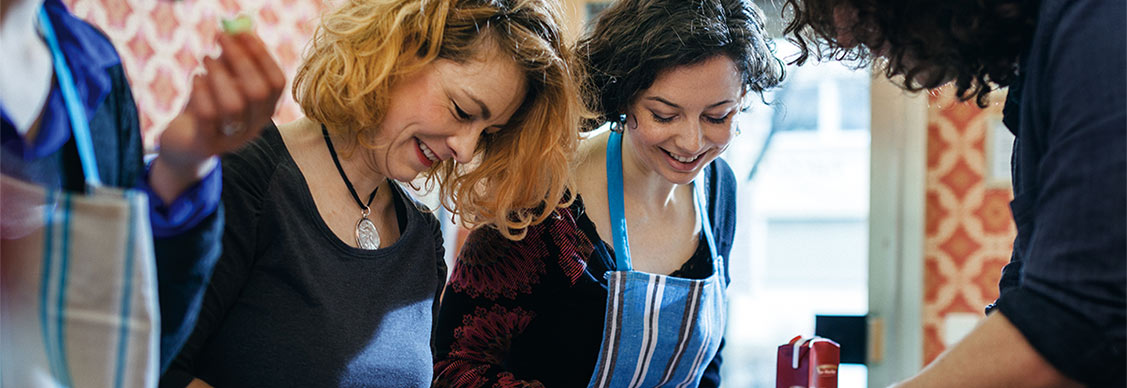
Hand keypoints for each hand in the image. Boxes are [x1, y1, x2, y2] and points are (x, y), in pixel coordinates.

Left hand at [150, 31, 285, 202]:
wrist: (184, 143)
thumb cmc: (208, 105)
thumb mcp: (223, 81)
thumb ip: (232, 59)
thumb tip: (237, 30)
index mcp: (266, 109)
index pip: (277, 83)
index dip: (262, 56)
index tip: (243, 33)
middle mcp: (255, 126)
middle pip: (258, 93)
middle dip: (240, 60)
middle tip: (220, 37)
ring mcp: (233, 138)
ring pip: (234, 105)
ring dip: (219, 75)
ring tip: (206, 59)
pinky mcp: (207, 144)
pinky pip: (207, 115)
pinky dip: (201, 90)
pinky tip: (196, 78)